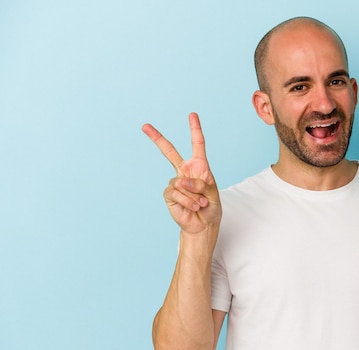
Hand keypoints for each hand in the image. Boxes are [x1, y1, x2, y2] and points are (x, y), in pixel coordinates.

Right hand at [142, 113, 221, 233]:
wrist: (203, 224)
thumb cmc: (211, 207)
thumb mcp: (213, 193)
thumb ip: (201, 184)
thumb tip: (182, 181)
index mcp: (199, 166)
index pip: (197, 144)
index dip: (195, 129)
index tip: (192, 114)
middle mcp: (185, 171)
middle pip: (169, 151)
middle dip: (157, 138)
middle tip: (145, 126)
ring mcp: (175, 182)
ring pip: (182, 183)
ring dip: (194, 195)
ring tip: (200, 203)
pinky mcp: (169, 194)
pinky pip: (177, 194)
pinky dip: (187, 201)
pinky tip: (193, 207)